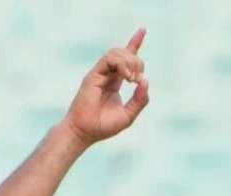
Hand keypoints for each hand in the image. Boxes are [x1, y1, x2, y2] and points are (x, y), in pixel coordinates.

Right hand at [63, 28, 149, 145]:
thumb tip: (145, 79)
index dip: (135, 43)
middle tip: (136, 81)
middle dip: (137, 62)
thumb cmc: (103, 126)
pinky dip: (122, 64)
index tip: (143, 30)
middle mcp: (107, 74)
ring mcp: (100, 73)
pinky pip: (109, 58)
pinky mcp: (93, 75)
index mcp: (115, 81)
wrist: (85, 132)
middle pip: (125, 53)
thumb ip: (140, 99)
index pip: (126, 57)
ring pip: (117, 52)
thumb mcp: (128, 115)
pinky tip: (126, 77)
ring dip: (130, 62)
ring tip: (131, 79)